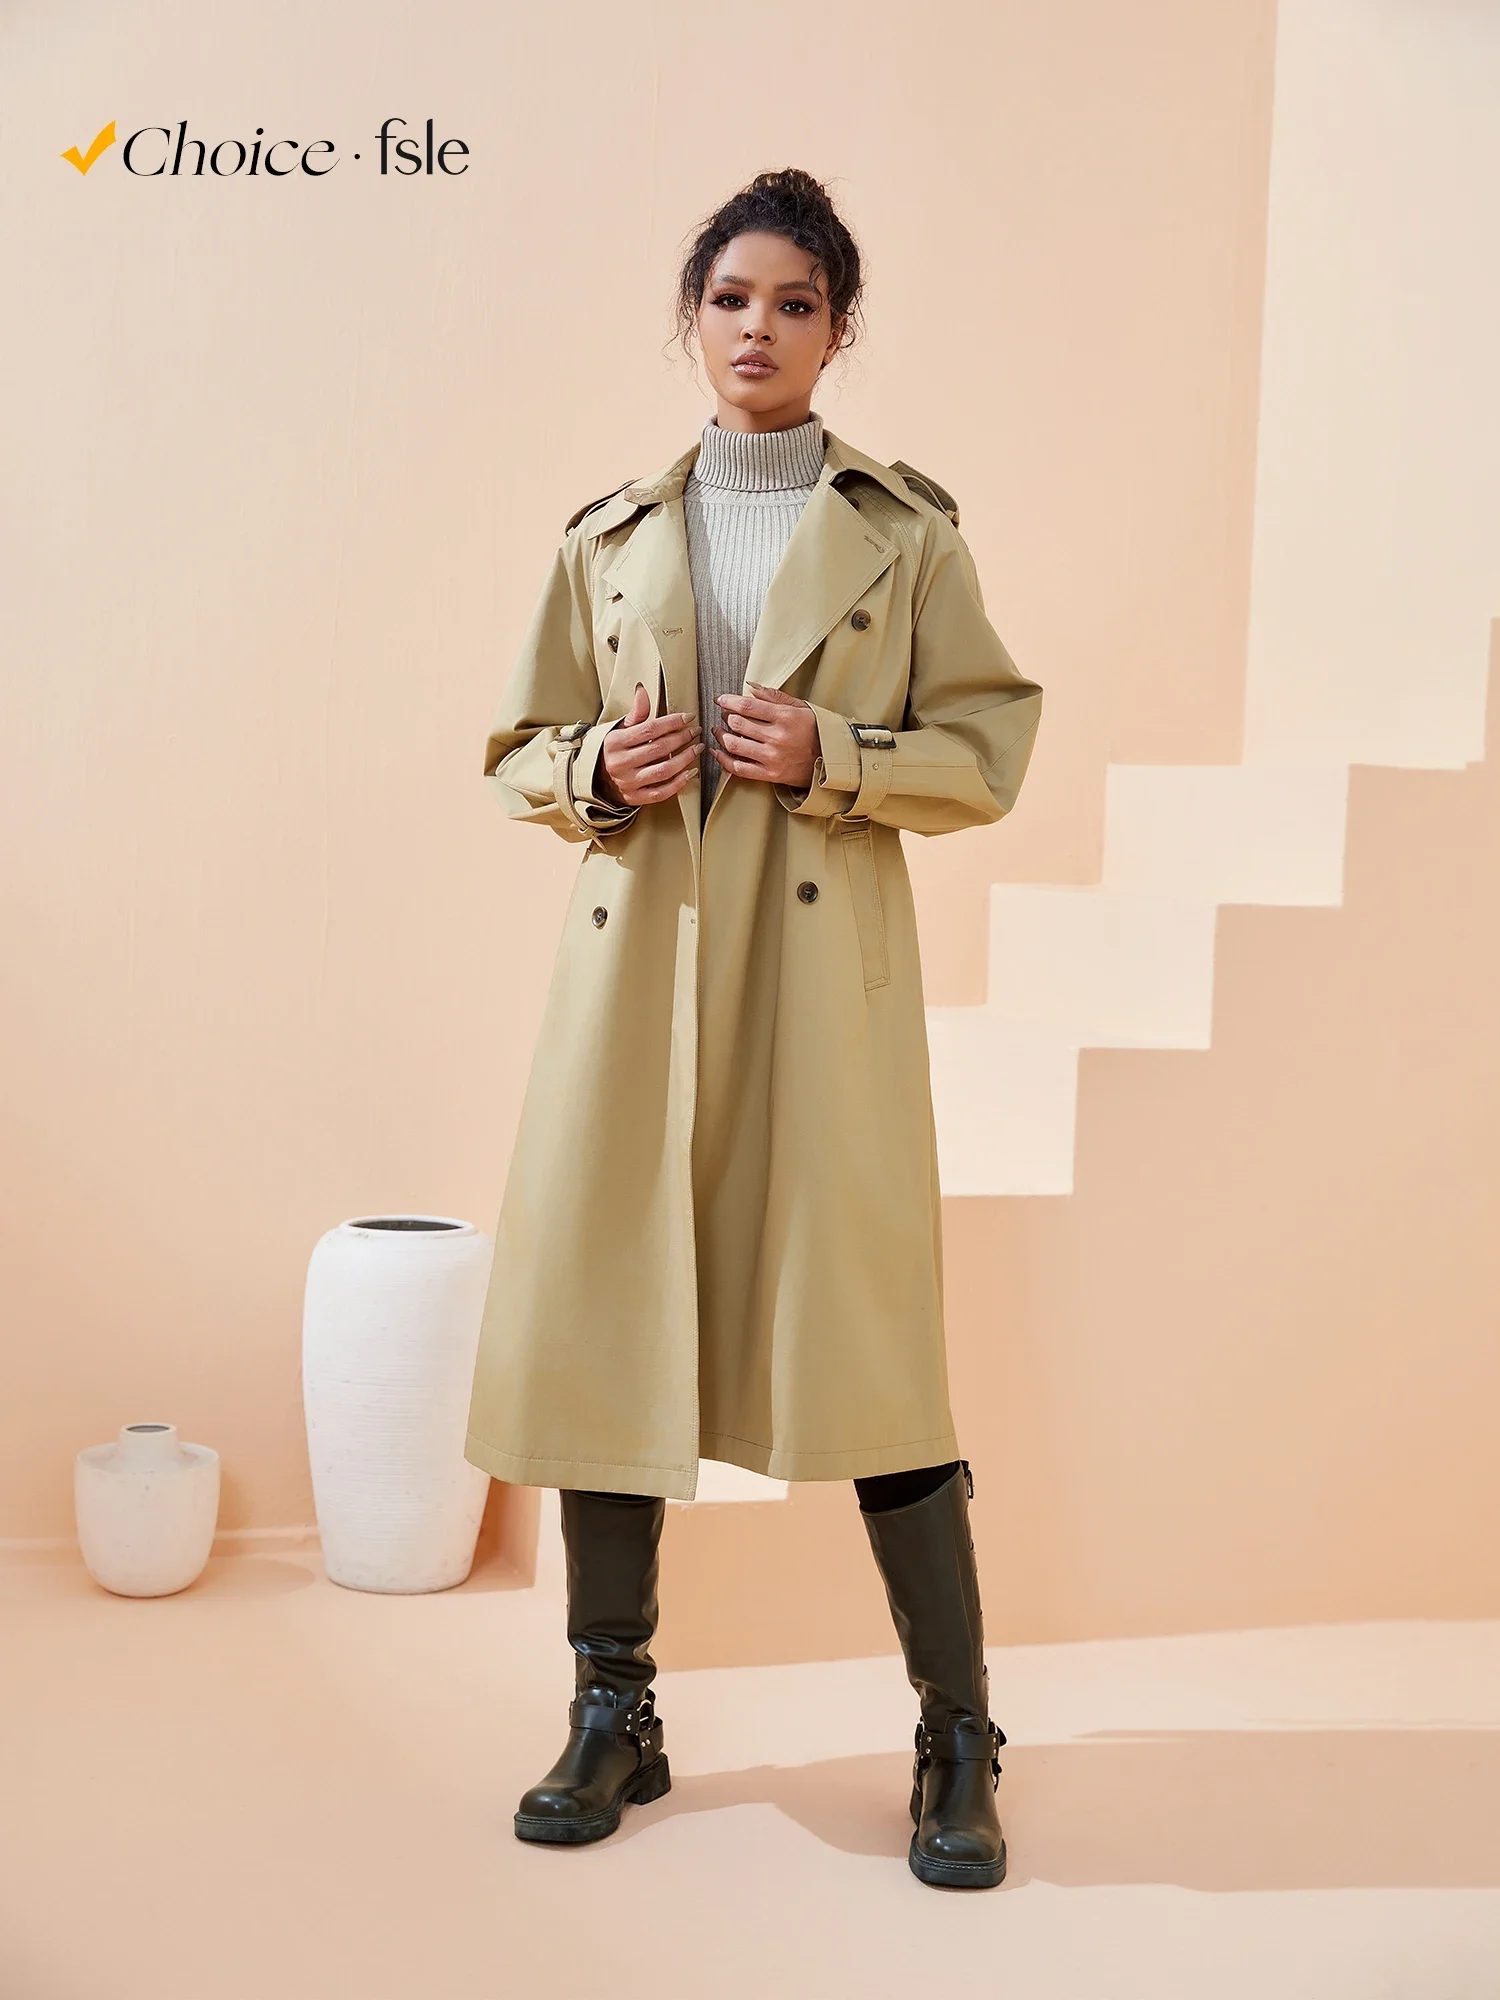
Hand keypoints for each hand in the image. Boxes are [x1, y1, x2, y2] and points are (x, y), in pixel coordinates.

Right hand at [596, 683, 702, 806]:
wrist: (597, 777)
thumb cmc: (614, 749)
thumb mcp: (621, 728)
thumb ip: (636, 712)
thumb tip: (642, 689)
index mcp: (615, 742)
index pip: (650, 729)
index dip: (672, 722)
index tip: (689, 717)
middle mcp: (620, 763)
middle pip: (659, 749)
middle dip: (682, 738)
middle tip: (696, 732)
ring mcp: (628, 783)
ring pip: (663, 771)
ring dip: (685, 759)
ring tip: (698, 749)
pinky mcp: (635, 798)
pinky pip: (661, 793)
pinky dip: (679, 783)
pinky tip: (691, 772)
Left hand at [712, 684, 817, 788]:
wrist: (830, 761)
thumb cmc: (815, 731)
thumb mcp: (800, 707)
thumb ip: (774, 696)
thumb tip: (750, 686)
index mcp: (785, 717)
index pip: (748, 706)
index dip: (729, 701)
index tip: (720, 699)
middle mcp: (777, 737)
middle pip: (737, 724)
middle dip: (726, 716)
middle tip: (725, 714)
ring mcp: (772, 758)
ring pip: (734, 745)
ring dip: (721, 736)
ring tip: (719, 730)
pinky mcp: (769, 774)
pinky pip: (738, 768)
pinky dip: (723, 759)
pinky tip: (718, 751)